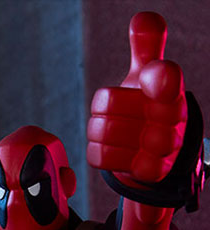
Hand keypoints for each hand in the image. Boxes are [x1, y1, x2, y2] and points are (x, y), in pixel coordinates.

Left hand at [87, 12, 186, 184]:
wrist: (157, 150)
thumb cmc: (148, 104)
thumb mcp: (148, 75)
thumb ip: (147, 45)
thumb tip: (143, 17)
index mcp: (170, 91)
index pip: (165, 78)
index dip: (158, 77)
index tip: (152, 75)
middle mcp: (172, 118)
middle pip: (111, 105)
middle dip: (102, 108)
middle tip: (112, 111)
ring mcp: (163, 147)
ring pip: (104, 132)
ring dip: (97, 130)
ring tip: (109, 129)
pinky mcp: (149, 171)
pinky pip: (103, 157)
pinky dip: (99, 151)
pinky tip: (109, 147)